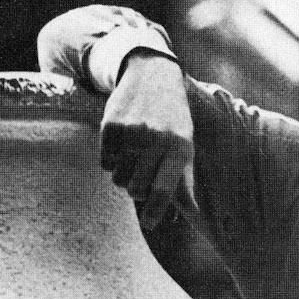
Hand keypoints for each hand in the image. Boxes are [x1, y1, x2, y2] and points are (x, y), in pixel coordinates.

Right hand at [96, 51, 194, 228]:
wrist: (151, 73)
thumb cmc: (173, 118)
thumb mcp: (186, 145)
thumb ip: (184, 181)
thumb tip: (194, 215)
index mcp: (179, 148)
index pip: (163, 191)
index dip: (154, 212)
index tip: (149, 224)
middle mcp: (155, 140)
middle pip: (136, 189)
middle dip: (137, 190)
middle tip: (142, 175)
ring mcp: (131, 132)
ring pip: (118, 179)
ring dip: (123, 175)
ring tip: (133, 157)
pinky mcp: (111, 125)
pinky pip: (105, 163)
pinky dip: (111, 161)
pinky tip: (122, 145)